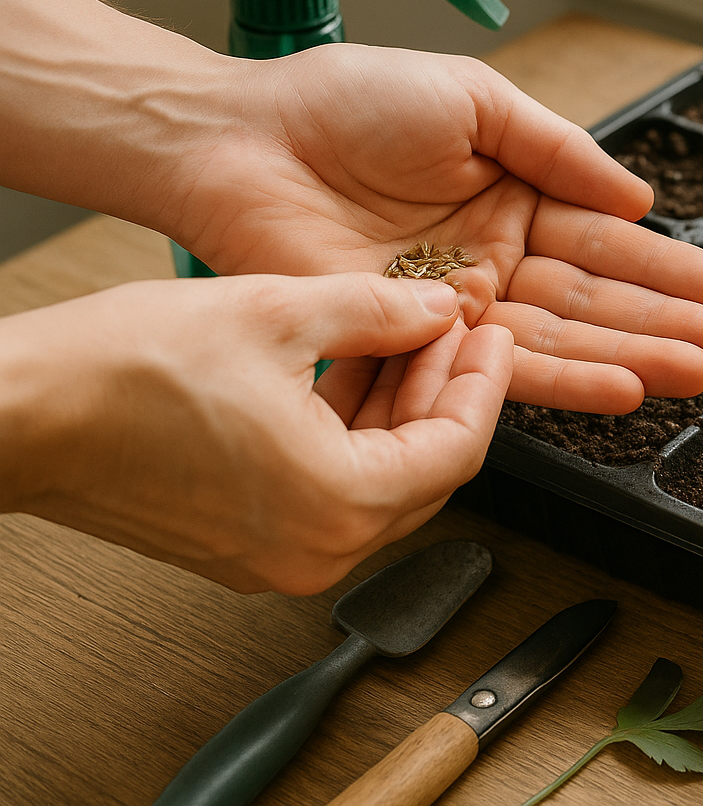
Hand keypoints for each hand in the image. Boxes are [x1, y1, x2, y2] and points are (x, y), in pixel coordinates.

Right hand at [0, 272, 513, 593]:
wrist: (21, 411)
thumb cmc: (121, 371)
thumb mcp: (279, 311)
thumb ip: (381, 312)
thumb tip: (439, 311)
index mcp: (338, 503)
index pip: (459, 449)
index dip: (484, 382)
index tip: (491, 337)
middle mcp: (315, 550)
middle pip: (426, 471)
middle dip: (444, 391)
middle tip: (453, 330)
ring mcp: (277, 556)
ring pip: (380, 481)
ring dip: (399, 410)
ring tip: (405, 338)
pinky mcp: (243, 545)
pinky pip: (330, 491)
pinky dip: (352, 435)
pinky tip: (352, 373)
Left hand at [178, 43, 702, 412]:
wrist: (244, 140)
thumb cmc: (345, 102)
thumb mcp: (474, 100)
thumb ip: (558, 149)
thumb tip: (639, 193)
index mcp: (514, 197)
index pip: (607, 240)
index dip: (668, 269)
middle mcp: (495, 258)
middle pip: (596, 298)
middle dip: (668, 322)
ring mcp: (459, 304)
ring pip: (562, 337)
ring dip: (633, 358)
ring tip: (698, 373)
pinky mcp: (418, 339)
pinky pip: (498, 366)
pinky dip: (563, 380)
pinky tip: (622, 390)